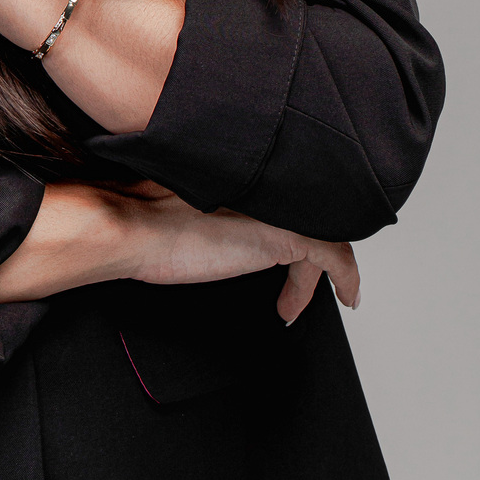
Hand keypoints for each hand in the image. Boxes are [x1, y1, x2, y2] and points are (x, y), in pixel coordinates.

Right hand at [0, 179, 359, 322]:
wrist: (130, 224)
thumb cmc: (140, 224)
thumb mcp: (176, 211)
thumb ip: (202, 208)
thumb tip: (194, 224)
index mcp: (238, 177)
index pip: (285, 196)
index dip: (292, 223)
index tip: (284, 258)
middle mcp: (261, 186)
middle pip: (306, 213)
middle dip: (306, 253)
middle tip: (293, 288)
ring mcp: (274, 208)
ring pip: (322, 233)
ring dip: (314, 273)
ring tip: (296, 302)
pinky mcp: (284, 234)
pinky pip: (334, 257)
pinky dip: (346, 277)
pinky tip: (349, 297)